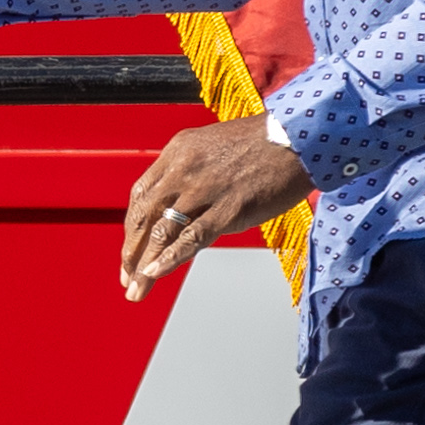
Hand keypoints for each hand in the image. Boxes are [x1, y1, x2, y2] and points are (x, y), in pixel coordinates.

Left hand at [120, 117, 312, 300]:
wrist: (299, 136)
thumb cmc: (264, 142)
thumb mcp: (213, 146)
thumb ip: (191, 173)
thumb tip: (179, 205)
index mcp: (178, 151)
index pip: (141, 195)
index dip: (132, 227)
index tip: (129, 249)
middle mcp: (184, 169)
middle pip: (144, 216)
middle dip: (131, 251)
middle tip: (126, 276)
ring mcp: (205, 189)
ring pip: (163, 232)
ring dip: (145, 265)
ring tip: (137, 288)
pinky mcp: (229, 208)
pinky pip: (192, 238)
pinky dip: (169, 259)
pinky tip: (155, 274)